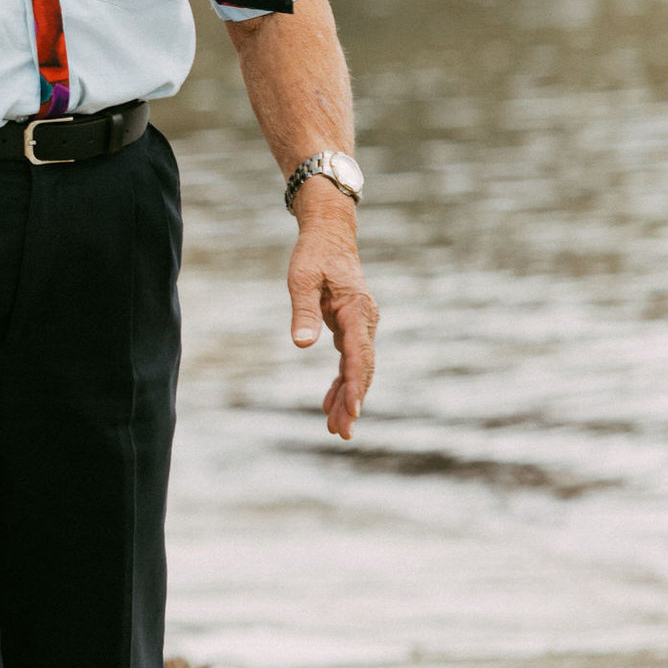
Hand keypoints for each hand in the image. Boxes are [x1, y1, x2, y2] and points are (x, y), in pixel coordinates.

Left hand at [287, 188, 376, 439]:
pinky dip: (341, 382)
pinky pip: (350, 360)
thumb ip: (303, 312)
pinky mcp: (352, 327)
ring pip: (358, 368)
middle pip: (362, 368)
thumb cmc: (313, 254)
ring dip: (348, 398)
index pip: (359, 355)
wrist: (329, 234)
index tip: (353, 411)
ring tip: (336, 429)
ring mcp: (361, 325)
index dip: (355, 385)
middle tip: (342, 433)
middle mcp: (365, 321)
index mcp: (356, 310)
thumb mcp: (302, 279)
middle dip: (353, 402)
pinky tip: (330, 404)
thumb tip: (302, 345)